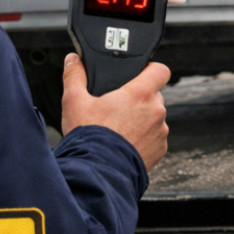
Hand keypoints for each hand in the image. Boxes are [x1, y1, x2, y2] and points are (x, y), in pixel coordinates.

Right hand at [60, 53, 170, 169]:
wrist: (98, 173)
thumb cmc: (89, 138)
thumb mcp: (74, 102)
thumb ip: (74, 76)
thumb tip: (73, 60)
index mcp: (139, 94)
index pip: (160, 70)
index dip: (151, 69)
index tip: (141, 73)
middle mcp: (155, 111)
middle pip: (154, 95)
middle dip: (139, 98)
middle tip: (118, 107)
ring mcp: (160, 132)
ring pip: (155, 118)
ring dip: (142, 120)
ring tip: (119, 129)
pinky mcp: (160, 150)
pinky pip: (155, 138)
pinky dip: (144, 139)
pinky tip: (125, 143)